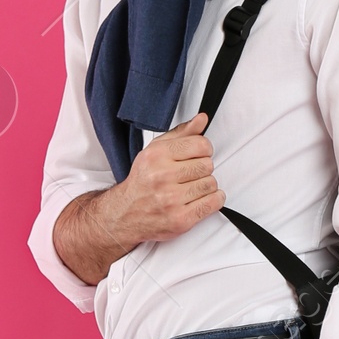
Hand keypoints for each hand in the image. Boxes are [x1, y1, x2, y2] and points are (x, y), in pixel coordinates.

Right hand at [53, 114, 223, 282]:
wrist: (125, 214)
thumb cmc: (143, 181)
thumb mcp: (156, 151)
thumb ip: (181, 134)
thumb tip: (202, 119)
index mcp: (157, 156)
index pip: (201, 145)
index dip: (203, 150)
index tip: (197, 155)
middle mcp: (162, 177)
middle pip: (208, 165)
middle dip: (202, 169)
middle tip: (190, 174)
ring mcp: (171, 200)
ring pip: (211, 184)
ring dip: (206, 186)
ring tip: (191, 188)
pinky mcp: (180, 219)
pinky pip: (213, 203)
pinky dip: (213, 200)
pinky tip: (199, 198)